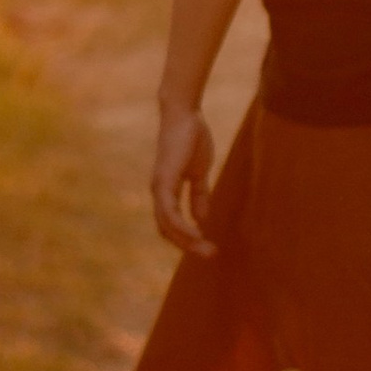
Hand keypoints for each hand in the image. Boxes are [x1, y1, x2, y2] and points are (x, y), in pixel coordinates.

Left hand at [152, 103, 216, 254]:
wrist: (185, 115)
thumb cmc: (191, 139)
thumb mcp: (199, 172)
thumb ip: (199, 195)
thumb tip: (202, 219)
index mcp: (167, 191)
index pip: (171, 224)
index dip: (187, 238)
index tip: (207, 247)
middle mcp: (159, 193)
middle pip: (167, 230)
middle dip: (188, 246)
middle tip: (211, 255)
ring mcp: (159, 187)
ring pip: (167, 225)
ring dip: (187, 241)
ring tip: (207, 250)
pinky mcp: (164, 181)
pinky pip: (170, 211)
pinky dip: (182, 226)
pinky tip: (198, 234)